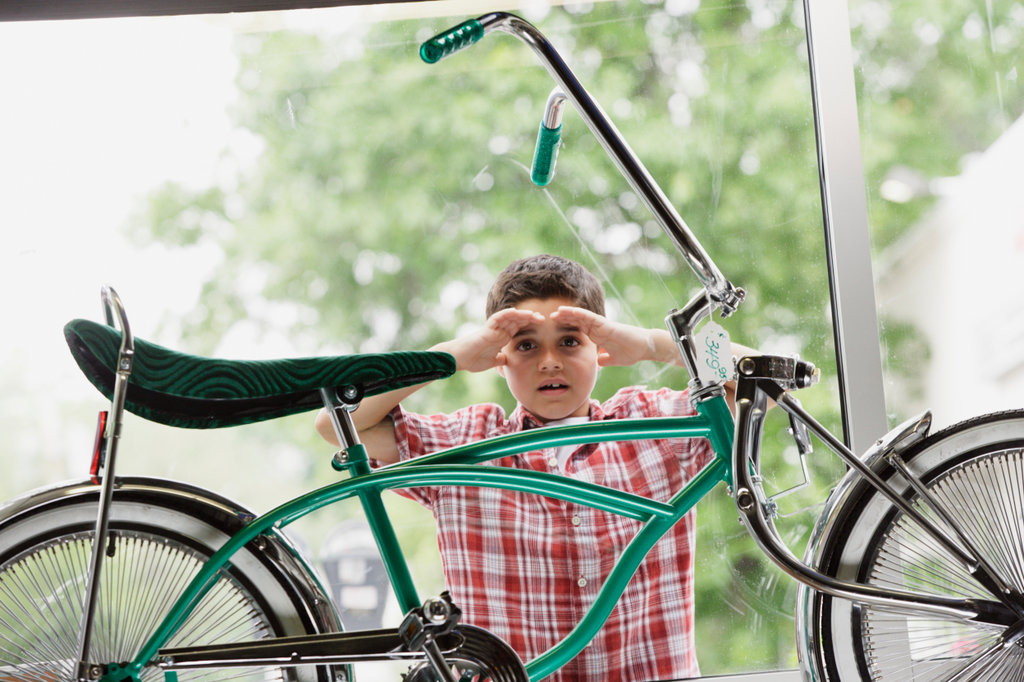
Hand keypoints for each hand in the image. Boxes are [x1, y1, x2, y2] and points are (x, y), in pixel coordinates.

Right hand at [435, 307, 543, 372]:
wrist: (460, 359)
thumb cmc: (473, 359)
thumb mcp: (493, 362)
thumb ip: (501, 359)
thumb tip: (507, 360)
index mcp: (502, 337)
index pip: (519, 328)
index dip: (530, 326)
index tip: (543, 327)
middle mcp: (499, 330)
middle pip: (517, 321)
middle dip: (530, 319)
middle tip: (543, 319)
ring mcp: (493, 328)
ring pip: (510, 317)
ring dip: (522, 315)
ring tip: (533, 315)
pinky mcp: (487, 328)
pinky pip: (497, 318)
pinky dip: (506, 314)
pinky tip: (515, 312)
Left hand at [550, 306, 665, 366]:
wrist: (643, 348)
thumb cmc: (630, 352)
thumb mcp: (611, 359)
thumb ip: (604, 359)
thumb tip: (597, 364)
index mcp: (596, 335)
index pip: (577, 330)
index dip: (565, 328)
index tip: (552, 330)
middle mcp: (596, 328)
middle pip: (576, 321)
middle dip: (562, 320)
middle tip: (547, 319)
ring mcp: (599, 324)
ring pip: (580, 316)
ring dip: (566, 314)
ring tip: (554, 312)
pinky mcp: (604, 323)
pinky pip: (588, 317)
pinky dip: (577, 313)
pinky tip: (566, 311)